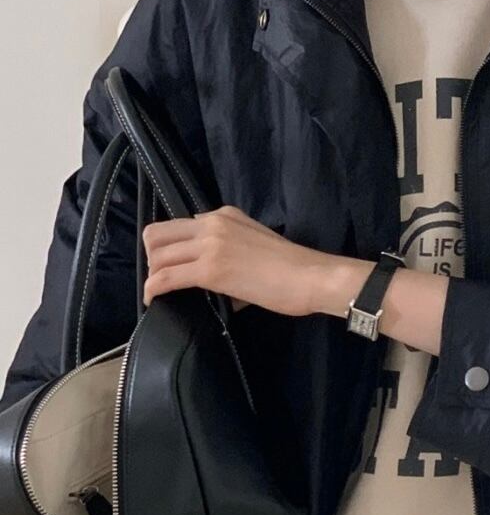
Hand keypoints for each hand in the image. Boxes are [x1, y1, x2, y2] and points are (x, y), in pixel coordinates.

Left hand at [141, 206, 372, 317]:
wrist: (311, 276)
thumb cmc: (293, 269)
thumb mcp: (256, 245)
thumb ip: (230, 252)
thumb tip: (215, 279)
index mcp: (222, 215)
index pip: (179, 225)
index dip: (169, 249)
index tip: (172, 267)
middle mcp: (211, 223)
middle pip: (157, 234)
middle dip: (152, 259)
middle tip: (161, 280)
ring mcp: (210, 244)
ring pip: (158, 255)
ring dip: (152, 275)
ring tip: (158, 292)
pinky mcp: (210, 270)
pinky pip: (167, 277)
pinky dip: (153, 289)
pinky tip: (152, 299)